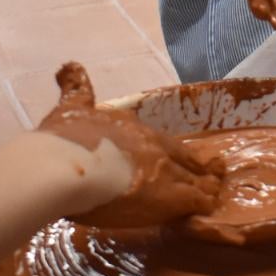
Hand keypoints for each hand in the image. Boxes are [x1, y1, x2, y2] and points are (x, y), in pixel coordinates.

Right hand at [37, 63, 218, 228]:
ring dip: (204, 188)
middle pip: (184, 158)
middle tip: (213, 173)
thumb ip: (74, 88)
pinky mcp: (168, 197)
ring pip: (194, 181)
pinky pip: (195, 201)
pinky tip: (206, 210)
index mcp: (134, 128)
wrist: (61, 167)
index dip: (175, 152)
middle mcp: (154, 146)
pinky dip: (202, 205)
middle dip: (198, 167)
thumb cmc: (62, 140)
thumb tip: (68, 65)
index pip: (164, 142)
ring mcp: (164, 171)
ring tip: (213, 195)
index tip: (185, 158)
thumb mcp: (70, 108)